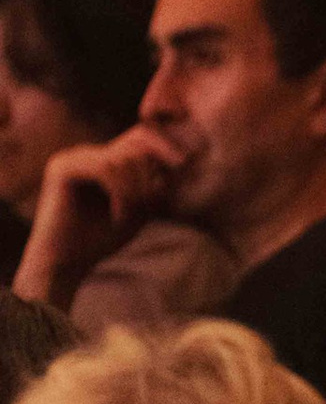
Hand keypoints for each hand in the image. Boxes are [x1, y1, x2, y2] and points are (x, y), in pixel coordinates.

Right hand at [18, 128, 180, 303]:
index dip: (163, 153)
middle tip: (148, 208)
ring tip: (129, 216)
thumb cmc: (101, 240)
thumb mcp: (139, 210)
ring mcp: (73, 158)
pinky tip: (119, 216)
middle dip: (149, 178)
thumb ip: (156, 184)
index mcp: (102, 159)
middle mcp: (87, 153)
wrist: (64, 264)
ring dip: (135, 191)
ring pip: (122, 159)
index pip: (141, 139)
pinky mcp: (62, 169)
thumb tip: (184, 158)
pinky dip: (120, 194)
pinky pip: (104, 169)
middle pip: (135, 144)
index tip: (174, 180)